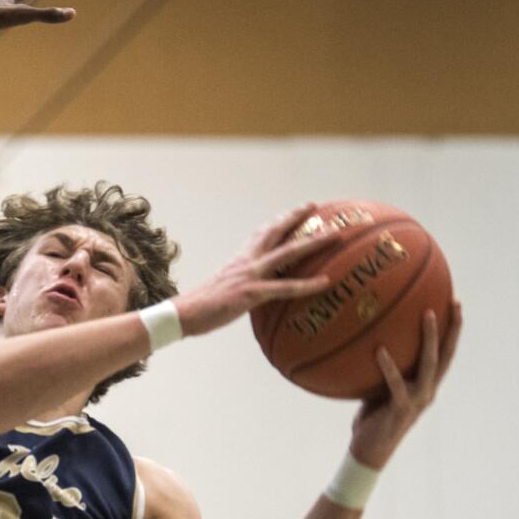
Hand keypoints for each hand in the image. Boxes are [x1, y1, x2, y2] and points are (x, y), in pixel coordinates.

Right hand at [173, 203, 338, 336]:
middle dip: (295, 217)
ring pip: (288, 253)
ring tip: (335, 235)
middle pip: (276, 232)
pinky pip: (286, 287)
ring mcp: (250, 275)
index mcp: (239, 260)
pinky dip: (308, 284)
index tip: (292, 211)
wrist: (184, 314)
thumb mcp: (223, 289)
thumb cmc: (201, 307)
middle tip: (314, 205)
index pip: (261, 234)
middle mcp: (246, 261)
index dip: (278, 221)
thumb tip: (251, 292)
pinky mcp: (252, 292)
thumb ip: (240, 285)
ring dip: (313, 242)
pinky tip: (326, 281)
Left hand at [349, 301, 463, 468]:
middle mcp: (427, 391)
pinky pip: (395, 383)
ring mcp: (417, 400)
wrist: (369, 450)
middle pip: (447, 355)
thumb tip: (367, 339)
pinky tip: (379, 349)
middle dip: (453, 329)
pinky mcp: (401, 409)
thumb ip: (380, 369)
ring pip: (429, 364)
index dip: (452, 332)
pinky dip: (388, 366)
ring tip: (427, 315)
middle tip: (454, 303)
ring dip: (430, 339)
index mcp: (425, 385)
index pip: (444, 355)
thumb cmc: (371, 418)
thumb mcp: (377, 389)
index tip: (455, 305)